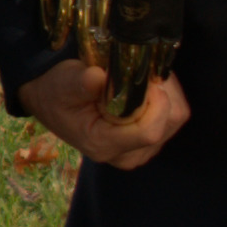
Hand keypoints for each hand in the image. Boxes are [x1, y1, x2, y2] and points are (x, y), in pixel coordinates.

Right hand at [24, 59, 184, 170]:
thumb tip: (99, 77)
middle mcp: (125, 155)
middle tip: (143, 71)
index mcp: (103, 144)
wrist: (51, 102)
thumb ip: (82, 82)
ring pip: (175, 119)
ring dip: (166, 92)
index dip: (156, 101)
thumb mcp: (63, 82)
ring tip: (142, 78)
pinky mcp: (148, 142)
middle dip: (163, 91)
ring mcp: (139, 151)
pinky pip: (173, 118)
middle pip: (168, 123)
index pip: (149, 131)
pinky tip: (146, 88)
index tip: (145, 76)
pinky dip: (166, 98)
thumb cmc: (56, 92)